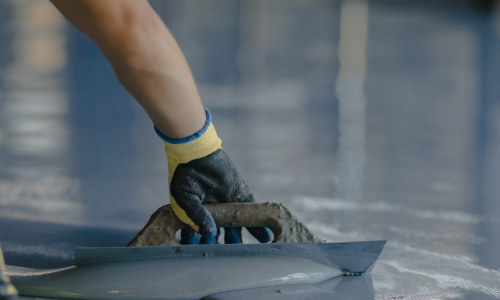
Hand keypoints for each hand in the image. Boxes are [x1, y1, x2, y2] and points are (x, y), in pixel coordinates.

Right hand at [156, 108, 271, 244]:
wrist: (195, 153)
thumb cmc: (184, 175)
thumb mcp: (185, 199)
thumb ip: (196, 217)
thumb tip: (209, 233)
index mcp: (197, 213)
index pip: (202, 234)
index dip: (204, 244)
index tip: (207, 252)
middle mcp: (214, 210)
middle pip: (222, 232)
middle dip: (225, 244)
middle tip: (228, 256)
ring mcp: (228, 203)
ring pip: (237, 225)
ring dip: (241, 237)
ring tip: (246, 251)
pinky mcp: (240, 194)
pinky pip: (251, 211)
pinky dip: (257, 225)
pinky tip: (264, 237)